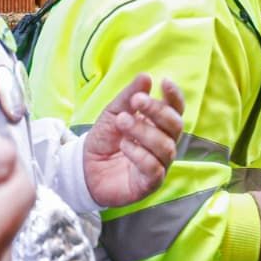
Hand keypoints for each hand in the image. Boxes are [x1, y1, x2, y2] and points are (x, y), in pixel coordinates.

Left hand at [81, 75, 184, 207]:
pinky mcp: (150, 183)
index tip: (164, 82)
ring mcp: (159, 164)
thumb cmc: (105, 139)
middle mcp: (164, 143)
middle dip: (158, 111)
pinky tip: (124, 145)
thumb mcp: (113, 113)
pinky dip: (139, 153)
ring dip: (143, 131)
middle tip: (136, 101)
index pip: (175, 110)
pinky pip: (154, 167)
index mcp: (158, 124)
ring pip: (166, 147)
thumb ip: (129, 97)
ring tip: (122, 122)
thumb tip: (145, 76)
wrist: (85, 168)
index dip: (174, 96)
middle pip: (175, 126)